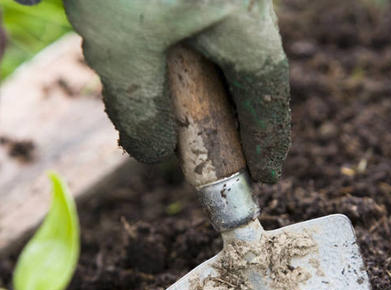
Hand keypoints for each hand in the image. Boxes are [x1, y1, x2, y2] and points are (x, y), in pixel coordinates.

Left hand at [60, 0, 290, 183]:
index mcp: (243, 17)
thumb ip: (141, 109)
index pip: (267, 88)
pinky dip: (166, 44)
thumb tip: (153, 153)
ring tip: (162, 101)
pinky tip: (138, 48)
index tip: (266, 173)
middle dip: (224, 109)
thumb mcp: (123, 48)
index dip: (267, 136)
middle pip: (242, 62)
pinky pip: (184, 14)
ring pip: (210, 36)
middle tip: (205, 146)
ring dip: (189, 76)